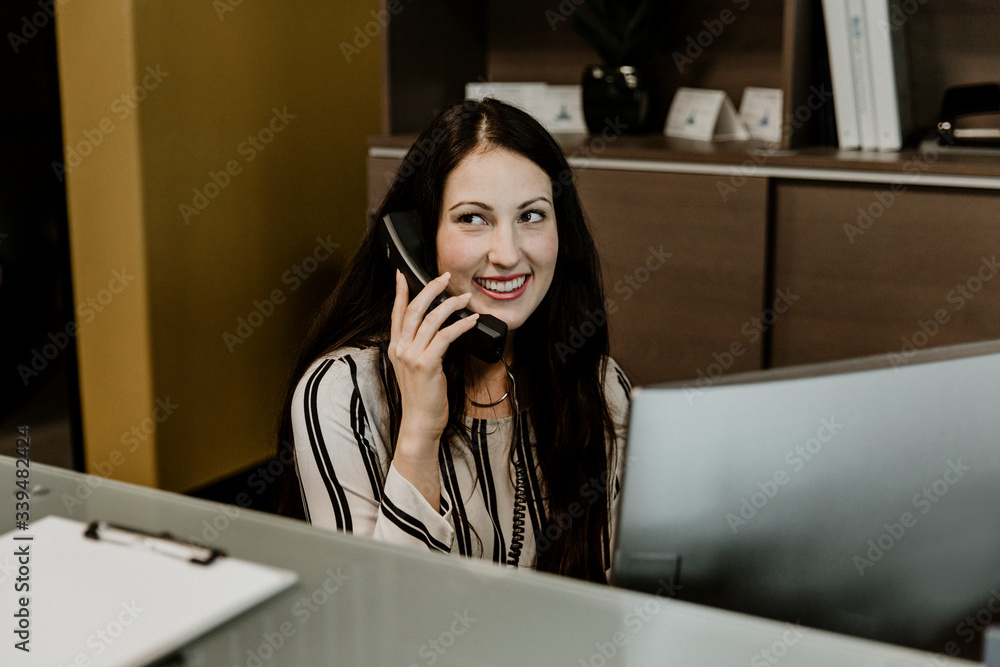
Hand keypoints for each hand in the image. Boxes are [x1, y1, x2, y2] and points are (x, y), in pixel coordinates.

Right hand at [388, 270, 479, 458]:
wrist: (420, 422)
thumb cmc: (422, 397)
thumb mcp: (415, 368)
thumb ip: (419, 348)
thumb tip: (435, 330)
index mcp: (396, 347)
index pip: (396, 313)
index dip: (399, 292)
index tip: (403, 275)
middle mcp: (400, 349)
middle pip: (414, 309)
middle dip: (430, 289)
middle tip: (445, 277)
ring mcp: (411, 356)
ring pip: (430, 319)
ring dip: (451, 304)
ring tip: (465, 297)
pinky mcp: (426, 364)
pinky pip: (445, 336)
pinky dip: (460, 325)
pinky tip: (471, 320)